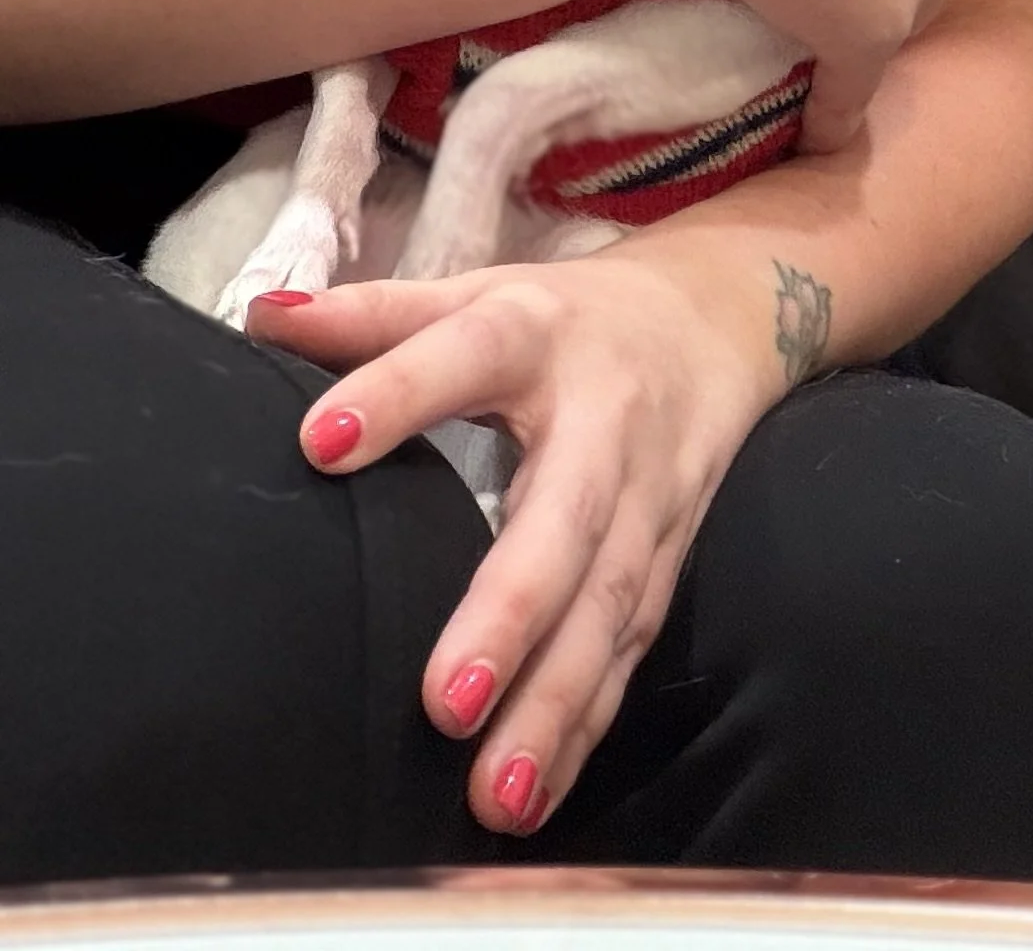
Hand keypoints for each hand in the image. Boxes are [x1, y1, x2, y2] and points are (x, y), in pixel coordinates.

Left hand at [250, 232, 799, 835]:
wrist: (720, 318)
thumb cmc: (569, 319)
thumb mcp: (479, 293)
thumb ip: (373, 315)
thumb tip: (259, 320)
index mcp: (538, 334)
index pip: (466, 353)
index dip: (398, 394)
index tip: (320, 443)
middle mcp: (606, 420)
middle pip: (568, 520)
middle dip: (512, 615)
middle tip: (443, 703)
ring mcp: (649, 496)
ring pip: (611, 606)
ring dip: (557, 702)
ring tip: (495, 791)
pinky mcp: (672, 555)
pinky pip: (629, 646)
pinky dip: (588, 721)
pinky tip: (539, 792)